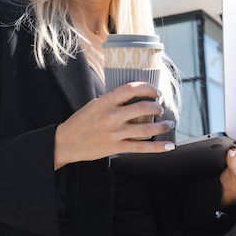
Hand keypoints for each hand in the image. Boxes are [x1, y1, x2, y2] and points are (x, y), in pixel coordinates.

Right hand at [54, 82, 175, 169]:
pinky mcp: (116, 148)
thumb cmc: (81, 121)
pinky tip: (169, 145)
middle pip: (143, 108)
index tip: (156, 92)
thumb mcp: (95, 104)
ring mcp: (115, 133)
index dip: (148, 88)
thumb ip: (113, 100)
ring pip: (146, 129)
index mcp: (105, 101)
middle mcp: (111, 116)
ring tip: (168, 123)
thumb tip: (135, 95)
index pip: (131, 89)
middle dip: (157, 107)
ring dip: (162, 126)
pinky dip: (158, 147)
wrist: (66, 142)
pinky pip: (142, 148)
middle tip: (160, 108)